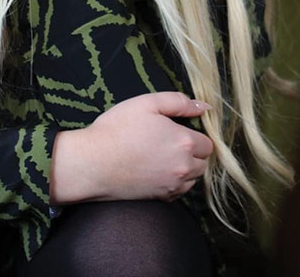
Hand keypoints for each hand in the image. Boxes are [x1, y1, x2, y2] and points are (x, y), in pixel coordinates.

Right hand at [49, 92, 213, 205]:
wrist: (92, 163)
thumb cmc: (116, 129)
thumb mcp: (146, 103)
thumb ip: (179, 102)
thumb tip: (204, 107)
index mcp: (184, 142)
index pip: (208, 144)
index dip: (195, 135)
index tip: (179, 131)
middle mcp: (184, 167)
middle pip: (203, 162)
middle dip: (193, 152)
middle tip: (170, 142)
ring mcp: (173, 185)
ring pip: (193, 179)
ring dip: (186, 169)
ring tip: (163, 157)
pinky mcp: (160, 198)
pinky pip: (179, 191)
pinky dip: (174, 182)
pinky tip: (157, 171)